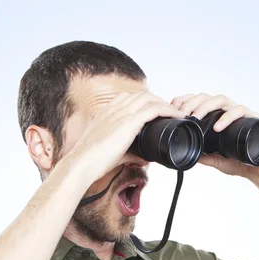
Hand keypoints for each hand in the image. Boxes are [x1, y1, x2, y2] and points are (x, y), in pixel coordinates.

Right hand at [66, 91, 186, 184]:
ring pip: (149, 98)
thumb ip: (130, 153)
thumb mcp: (113, 153)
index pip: (128, 99)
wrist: (81, 164)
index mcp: (106, 112)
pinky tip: (176, 116)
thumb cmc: (92, 162)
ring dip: (164, 104)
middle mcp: (113, 108)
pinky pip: (153, 109)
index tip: (155, 111)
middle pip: (141, 95)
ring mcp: (120, 113)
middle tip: (169, 112)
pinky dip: (167, 110)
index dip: (144, 102)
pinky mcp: (128, 122)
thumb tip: (144, 158)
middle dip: (157, 101)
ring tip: (176, 113)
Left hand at [170, 93, 258, 181]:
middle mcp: (230, 112)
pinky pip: (240, 111)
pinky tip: (217, 127)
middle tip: (183, 113)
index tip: (173, 106)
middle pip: (209, 97)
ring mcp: (242, 114)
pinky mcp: (254, 119)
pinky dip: (227, 118)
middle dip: (193, 102)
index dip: (187, 100)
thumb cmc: (241, 162)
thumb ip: (203, 155)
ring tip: (196, 117)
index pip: (202, 101)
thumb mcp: (216, 160)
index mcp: (220, 118)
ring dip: (206, 106)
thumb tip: (187, 153)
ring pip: (222, 100)